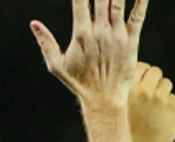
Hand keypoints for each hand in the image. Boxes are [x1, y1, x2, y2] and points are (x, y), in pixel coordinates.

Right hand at [31, 0, 148, 106]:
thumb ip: (45, 42)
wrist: (104, 99)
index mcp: (81, 32)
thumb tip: (33, 23)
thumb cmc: (79, 82)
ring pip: (118, 3)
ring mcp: (117, 36)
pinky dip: (141, 3)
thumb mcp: (56, 64)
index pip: (80, 0)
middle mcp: (100, 31)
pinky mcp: (132, 42)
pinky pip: (137, 18)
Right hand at [129, 62, 174, 141]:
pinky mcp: (173, 108)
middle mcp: (144, 90)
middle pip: (155, 71)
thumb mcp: (117, 106)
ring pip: (166, 83)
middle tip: (150, 93)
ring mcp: (160, 99)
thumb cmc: (124, 130)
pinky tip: (161, 118)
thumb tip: (133, 72)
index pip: (140, 66)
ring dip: (162, 92)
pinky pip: (174, 99)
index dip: (142, 73)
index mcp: (128, 88)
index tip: (141, 81)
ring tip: (155, 107)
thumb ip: (124, 88)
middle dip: (154, 80)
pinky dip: (169, 106)